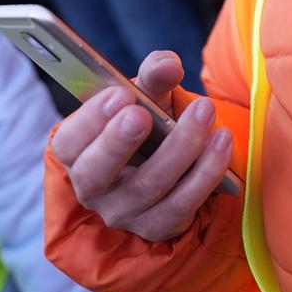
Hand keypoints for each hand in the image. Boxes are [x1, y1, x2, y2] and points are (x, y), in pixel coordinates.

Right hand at [51, 51, 234, 242]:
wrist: (171, 156)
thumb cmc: (149, 118)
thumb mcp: (147, 93)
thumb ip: (155, 74)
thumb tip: (168, 65)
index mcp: (78, 151)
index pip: (69, 142)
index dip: (91, 119)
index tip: (120, 95)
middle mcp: (94, 188)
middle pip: (97, 174)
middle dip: (119, 142)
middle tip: (142, 114)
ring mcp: (125, 212)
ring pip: (148, 186)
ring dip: (181, 147)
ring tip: (205, 110)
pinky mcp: (158, 226)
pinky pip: (181, 204)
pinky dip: (205, 172)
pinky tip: (222, 140)